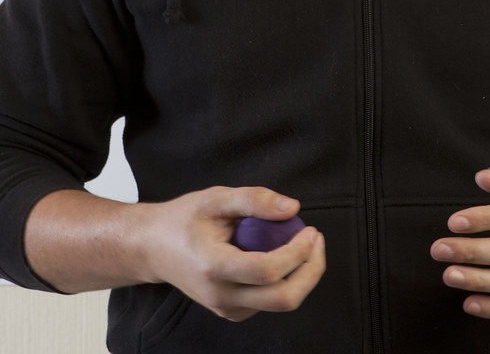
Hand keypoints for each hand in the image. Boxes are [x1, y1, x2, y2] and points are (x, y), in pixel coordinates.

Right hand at [143, 185, 325, 321]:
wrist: (154, 248)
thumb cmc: (183, 220)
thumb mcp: (215, 198)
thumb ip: (254, 199)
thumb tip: (292, 208)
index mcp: (214, 267)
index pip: (268, 271)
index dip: (297, 252)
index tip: (310, 229)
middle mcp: (221, 295)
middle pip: (283, 298)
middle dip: (311, 270)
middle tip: (316, 239)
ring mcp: (226, 307)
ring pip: (280, 303)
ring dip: (302, 275)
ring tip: (303, 242)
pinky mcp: (232, 310)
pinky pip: (269, 301)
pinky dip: (286, 279)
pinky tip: (282, 254)